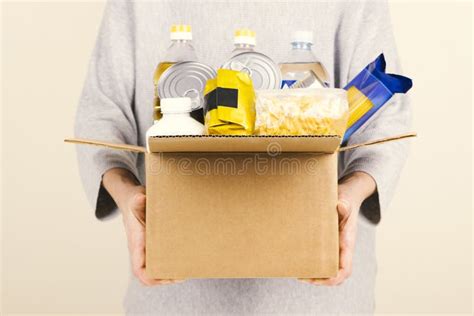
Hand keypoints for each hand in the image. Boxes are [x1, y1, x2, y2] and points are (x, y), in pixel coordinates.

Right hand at [103, 168, 182, 285]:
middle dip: (164, 279)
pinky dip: (171, 262)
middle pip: (148, 274)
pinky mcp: (155, 244)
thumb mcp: (136, 198)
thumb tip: (141, 197)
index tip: (165, 277)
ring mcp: (148, 248)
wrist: (133, 200)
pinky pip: (161, 260)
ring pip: (155, 269)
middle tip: (182, 276)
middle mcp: (141, 249)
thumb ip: (138, 198)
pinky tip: (185, 258)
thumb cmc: (135, 201)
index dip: (151, 276)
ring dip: (169, 273)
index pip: (139, 267)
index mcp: (136, 243)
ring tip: (186, 270)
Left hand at [301, 171, 375, 285]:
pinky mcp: (328, 242)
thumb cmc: (346, 198)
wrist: (347, 195)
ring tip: (297, 272)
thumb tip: (341, 205)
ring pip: (328, 268)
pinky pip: (322, 258)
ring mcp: (335, 246)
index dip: (333, 278)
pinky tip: (298, 259)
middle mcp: (342, 248)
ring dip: (315, 274)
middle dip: (320, 279)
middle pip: (335, 273)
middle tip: (301, 276)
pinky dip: (312, 263)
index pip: (345, 268)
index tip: (317, 279)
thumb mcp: (345, 199)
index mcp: (347, 242)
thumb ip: (344, 205)